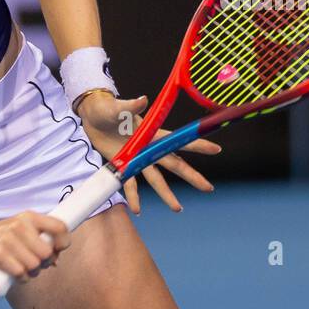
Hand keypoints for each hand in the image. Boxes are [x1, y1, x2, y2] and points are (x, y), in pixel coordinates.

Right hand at [0, 211, 71, 282]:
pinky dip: (23, 278)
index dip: (64, 242)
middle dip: (46, 263)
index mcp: (29, 217)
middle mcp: (19, 226)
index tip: (58, 250)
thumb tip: (56, 260)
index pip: (59, 227)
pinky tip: (19, 275)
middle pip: (47, 253)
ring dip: (33, 273)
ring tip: (26, 270)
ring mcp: (7, 240)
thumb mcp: (24, 230)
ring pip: (34, 265)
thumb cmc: (6, 237)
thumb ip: (41, 239)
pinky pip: (20, 272)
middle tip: (38, 264)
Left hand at [75, 91, 220, 213]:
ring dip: (166, 194)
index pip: (178, 141)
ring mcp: (137, 158)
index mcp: (152, 133)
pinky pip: (130, 184)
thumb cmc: (106, 108)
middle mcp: (148, 148)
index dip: (197, 145)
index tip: (216, 150)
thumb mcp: (117, 107)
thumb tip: (143, 99)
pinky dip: (133, 196)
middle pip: (174, 165)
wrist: (91, 116)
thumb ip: (130, 106)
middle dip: (191, 176)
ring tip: (178, 209)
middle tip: (208, 188)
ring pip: (156, 179)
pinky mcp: (122, 165)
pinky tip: (137, 210)